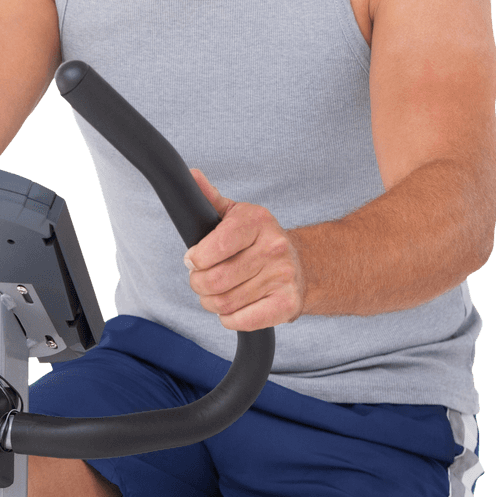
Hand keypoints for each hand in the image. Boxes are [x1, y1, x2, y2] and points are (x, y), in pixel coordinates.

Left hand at [182, 169, 304, 331]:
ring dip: (211, 302)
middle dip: (198, 283)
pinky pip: (242, 321)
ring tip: (215, 294)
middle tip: (200, 280)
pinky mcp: (287, 305)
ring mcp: (283, 277)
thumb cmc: (260, 240)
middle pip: (215, 279)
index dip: (196, 258)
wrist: (304, 265)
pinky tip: (232, 308)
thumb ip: (211, 197)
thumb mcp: (237, 213)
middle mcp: (273, 247)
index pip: (216, 245)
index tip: (193, 260)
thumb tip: (192, 175)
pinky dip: (229, 318)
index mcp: (258, 221)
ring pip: (224, 302)